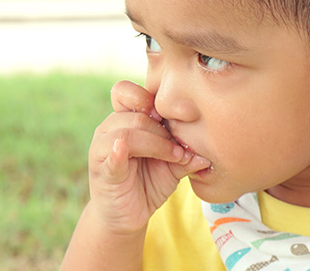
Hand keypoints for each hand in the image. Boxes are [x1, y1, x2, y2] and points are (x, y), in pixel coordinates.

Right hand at [86, 80, 210, 234]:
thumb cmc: (148, 184)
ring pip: (126, 132)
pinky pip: (110, 154)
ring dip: (156, 144)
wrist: (128, 217)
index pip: (126, 92)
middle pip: (136, 115)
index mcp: (124, 120)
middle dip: (163, 130)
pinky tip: (124, 151)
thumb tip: (207, 154)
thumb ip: (185, 156)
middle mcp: (109, 129)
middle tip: (180, 149)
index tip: (170, 117)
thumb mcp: (172, 167)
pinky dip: (118, 151)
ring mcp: (102, 148)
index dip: (148, 98)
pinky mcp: (102, 169)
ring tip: (174, 157)